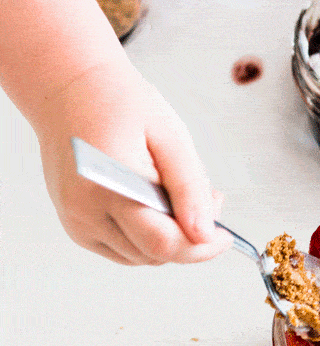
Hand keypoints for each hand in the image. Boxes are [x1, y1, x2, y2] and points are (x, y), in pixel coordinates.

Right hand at [33, 61, 231, 264]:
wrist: (70, 88)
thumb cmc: (120, 103)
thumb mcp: (169, 138)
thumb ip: (189, 188)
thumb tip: (205, 234)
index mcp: (110, 186)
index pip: (163, 243)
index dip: (202, 247)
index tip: (224, 235)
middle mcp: (85, 211)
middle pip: (154, 255)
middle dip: (189, 238)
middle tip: (205, 199)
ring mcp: (76, 221)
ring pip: (140, 257)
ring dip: (168, 238)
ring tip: (174, 193)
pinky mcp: (75, 225)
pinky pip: (123, 249)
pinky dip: (145, 237)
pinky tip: (153, 203)